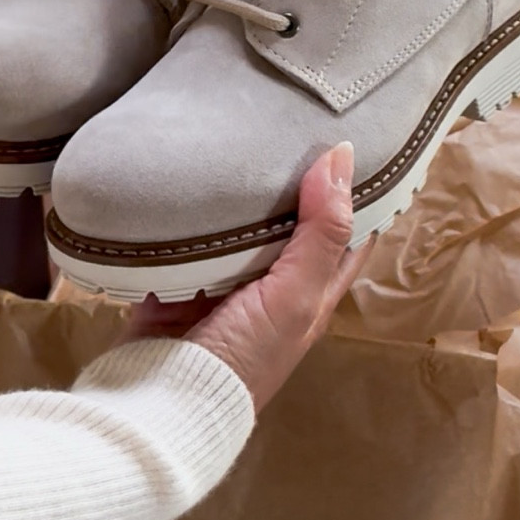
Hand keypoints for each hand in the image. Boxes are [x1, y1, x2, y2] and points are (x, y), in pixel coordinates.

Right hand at [123, 144, 363, 411]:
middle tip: (293, 122)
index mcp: (312, 292)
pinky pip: (190, 235)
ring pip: (241, 224)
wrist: (163, 398)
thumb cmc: (243, 354)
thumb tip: (343, 156)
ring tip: (244, 131)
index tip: (353, 137)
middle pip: (293, 222)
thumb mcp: (296, 295)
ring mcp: (225, 282)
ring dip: (240, 190)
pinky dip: (192, 209)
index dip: (356, 189)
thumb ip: (321, 231)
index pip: (348, 232)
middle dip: (294, 179)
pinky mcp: (180, 280)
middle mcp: (274, 286)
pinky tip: (191, 170)